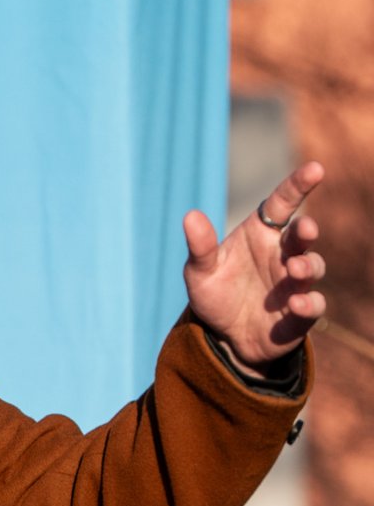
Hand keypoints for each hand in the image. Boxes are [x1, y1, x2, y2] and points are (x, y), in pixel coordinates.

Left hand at [182, 162, 325, 377]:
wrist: (223, 337)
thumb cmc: (215, 294)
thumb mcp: (200, 271)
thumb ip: (199, 246)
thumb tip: (190, 215)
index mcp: (260, 235)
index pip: (282, 204)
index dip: (298, 185)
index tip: (315, 169)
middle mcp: (282, 255)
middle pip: (302, 235)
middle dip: (307, 231)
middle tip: (305, 228)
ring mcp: (294, 284)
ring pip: (313, 267)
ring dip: (308, 267)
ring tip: (296, 269)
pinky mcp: (299, 314)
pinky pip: (313, 305)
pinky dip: (308, 303)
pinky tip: (295, 304)